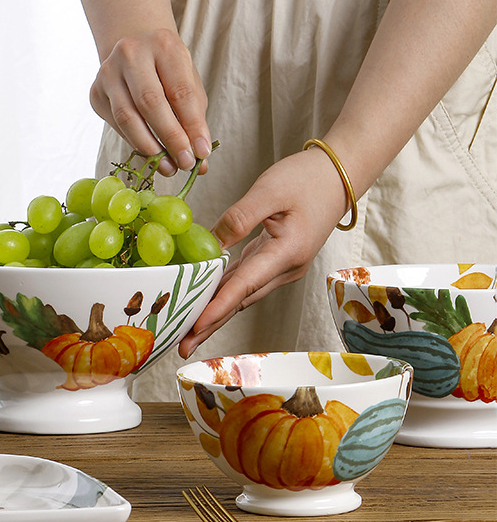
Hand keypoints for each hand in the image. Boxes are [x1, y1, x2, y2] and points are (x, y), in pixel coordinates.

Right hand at [90, 28, 210, 174]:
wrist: (135, 52)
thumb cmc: (167, 72)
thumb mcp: (188, 86)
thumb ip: (194, 120)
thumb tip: (200, 163)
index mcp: (163, 45)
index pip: (180, 91)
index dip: (192, 125)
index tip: (202, 152)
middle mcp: (131, 53)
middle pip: (150, 102)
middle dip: (170, 138)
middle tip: (185, 163)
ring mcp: (108, 72)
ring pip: (127, 117)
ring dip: (149, 147)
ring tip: (168, 166)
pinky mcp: (96, 92)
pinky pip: (116, 125)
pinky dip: (135, 143)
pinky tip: (150, 153)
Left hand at [178, 147, 350, 357]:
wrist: (339, 175)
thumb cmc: (308, 178)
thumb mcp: (269, 190)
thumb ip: (238, 217)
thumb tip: (210, 244)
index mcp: (287, 252)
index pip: (246, 285)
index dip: (219, 306)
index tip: (196, 325)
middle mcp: (286, 268)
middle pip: (241, 300)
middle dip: (211, 324)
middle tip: (181, 345)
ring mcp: (282, 267)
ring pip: (242, 295)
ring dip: (215, 313)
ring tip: (186, 330)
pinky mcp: (275, 260)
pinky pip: (245, 282)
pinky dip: (224, 293)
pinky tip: (204, 302)